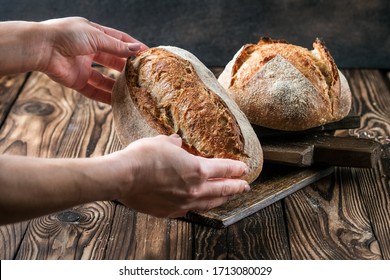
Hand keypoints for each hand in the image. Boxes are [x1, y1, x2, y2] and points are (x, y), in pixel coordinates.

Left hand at [38, 17, 147, 103]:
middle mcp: (89, 50)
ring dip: (118, 84)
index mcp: (93, 34)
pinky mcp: (76, 81)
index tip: (147, 54)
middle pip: (113, 60)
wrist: (41, 48)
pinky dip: (105, 96)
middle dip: (127, 67)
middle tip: (142, 74)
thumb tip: (137, 49)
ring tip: (133, 90)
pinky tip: (118, 102)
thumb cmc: (66, 35)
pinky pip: (94, 90)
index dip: (132, 46)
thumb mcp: (96, 37)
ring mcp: (83, 66)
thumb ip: (117, 46)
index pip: (118, 40)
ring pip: (105, 78)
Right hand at [111, 134, 249, 217]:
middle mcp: (195, 189)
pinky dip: (199, 206)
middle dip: (236, 187)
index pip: (224, 170)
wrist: (123, 177)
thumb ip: (175, 144)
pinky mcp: (171, 212)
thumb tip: (178, 143)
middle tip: (245, 186)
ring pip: (210, 203)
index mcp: (197, 169)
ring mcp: (184, 203)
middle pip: (223, 190)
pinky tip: (200, 205)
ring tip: (229, 197)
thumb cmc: (143, 157)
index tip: (244, 169)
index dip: (236, 169)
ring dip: (222, 199)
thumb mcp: (162, 142)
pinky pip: (191, 210)